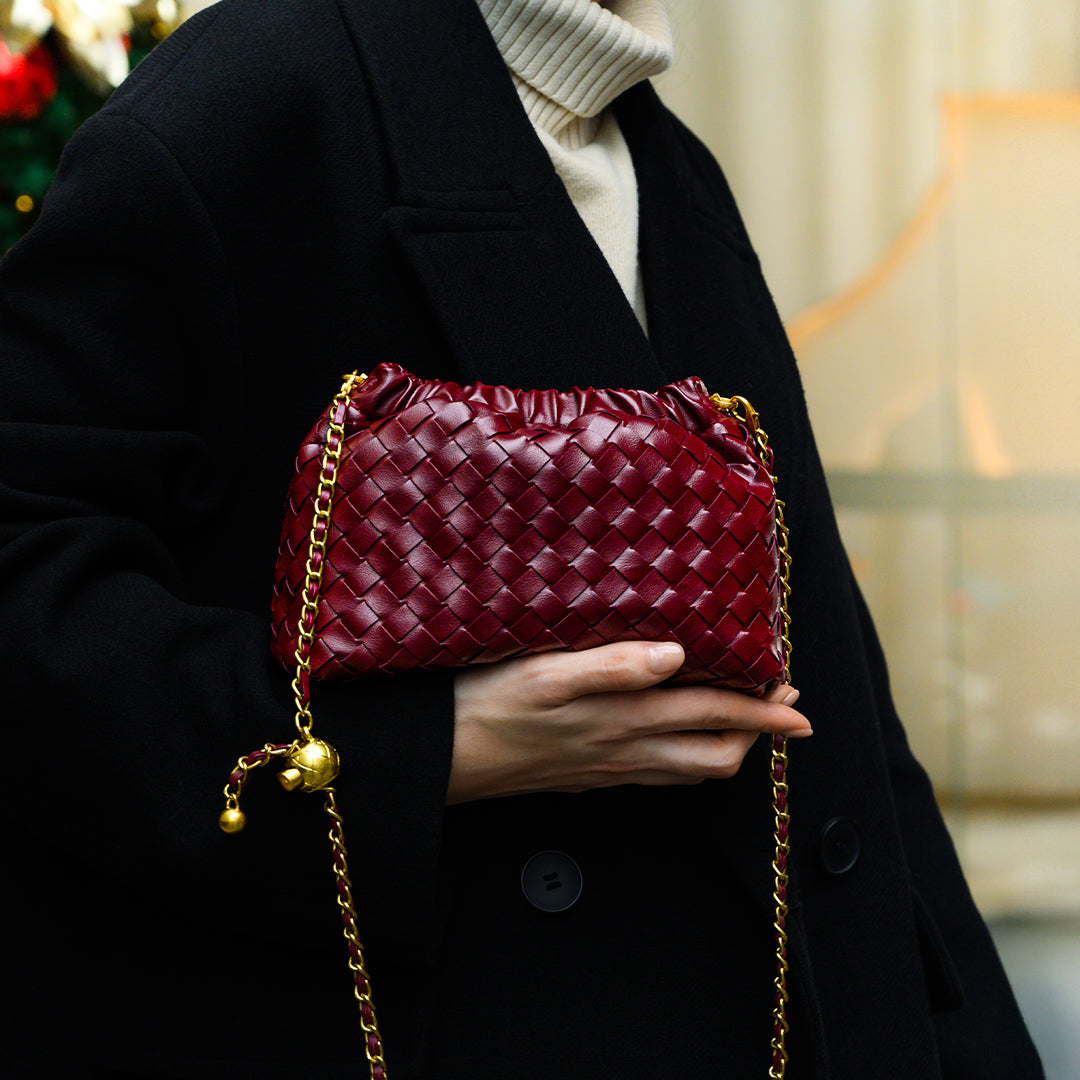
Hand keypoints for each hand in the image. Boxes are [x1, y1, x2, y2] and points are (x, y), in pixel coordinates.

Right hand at [448, 641, 810, 803]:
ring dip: (727, 746)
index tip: (796, 698)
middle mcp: (626, 750)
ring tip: (742, 718)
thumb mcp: (545, 674)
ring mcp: (609, 769)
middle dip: (758, 734)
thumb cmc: (488, 705)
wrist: (445, 757)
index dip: (762, 710)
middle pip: (716, 756)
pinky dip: (688, 757)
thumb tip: (677, 655)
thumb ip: (612, 665)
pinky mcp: (591, 777)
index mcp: (623, 718)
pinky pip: (659, 777)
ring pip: (690, 771)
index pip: (713, 716)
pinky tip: (678, 737)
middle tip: (780, 702)